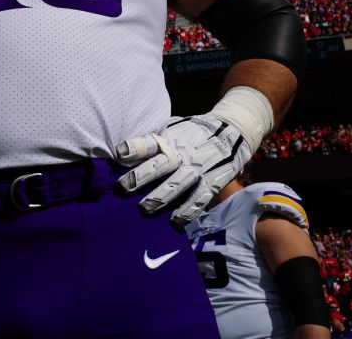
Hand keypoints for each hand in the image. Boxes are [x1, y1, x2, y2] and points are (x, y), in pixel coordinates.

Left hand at [115, 114, 252, 226]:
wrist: (232, 129)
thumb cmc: (192, 131)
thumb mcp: (173, 127)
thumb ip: (154, 139)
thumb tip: (121, 153)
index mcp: (169, 138)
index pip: (149, 142)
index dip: (134, 148)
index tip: (119, 155)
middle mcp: (182, 153)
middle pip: (160, 165)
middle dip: (140, 177)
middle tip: (123, 188)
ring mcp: (198, 168)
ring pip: (177, 184)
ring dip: (160, 197)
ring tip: (144, 209)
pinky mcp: (212, 181)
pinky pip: (199, 199)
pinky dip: (187, 212)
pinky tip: (174, 223)